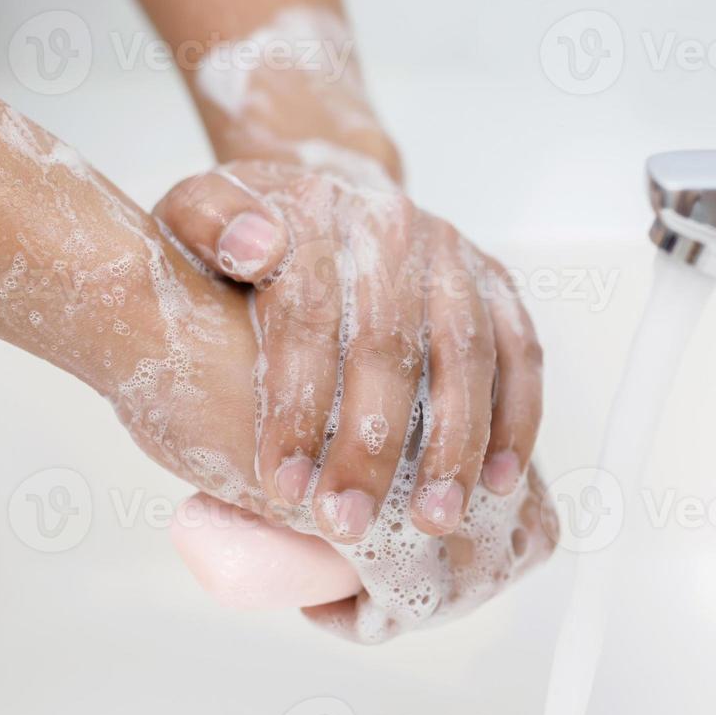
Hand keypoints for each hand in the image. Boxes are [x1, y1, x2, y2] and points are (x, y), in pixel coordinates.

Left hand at [154, 154, 544, 543]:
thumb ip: (204, 223)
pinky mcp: (497, 284)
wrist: (332, 191)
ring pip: (465, 354)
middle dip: (372, 446)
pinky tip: (499, 483)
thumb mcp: (195, 214)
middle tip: (348, 523)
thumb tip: (256, 250)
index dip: (298, 403)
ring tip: (434, 519)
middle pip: (390, 344)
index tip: (282, 484)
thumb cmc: (248, 234)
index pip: (310, 314)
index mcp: (317, 213)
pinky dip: (517, 420)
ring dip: (455, 444)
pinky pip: (521, 354)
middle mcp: (395, 231)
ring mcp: (455, 257)